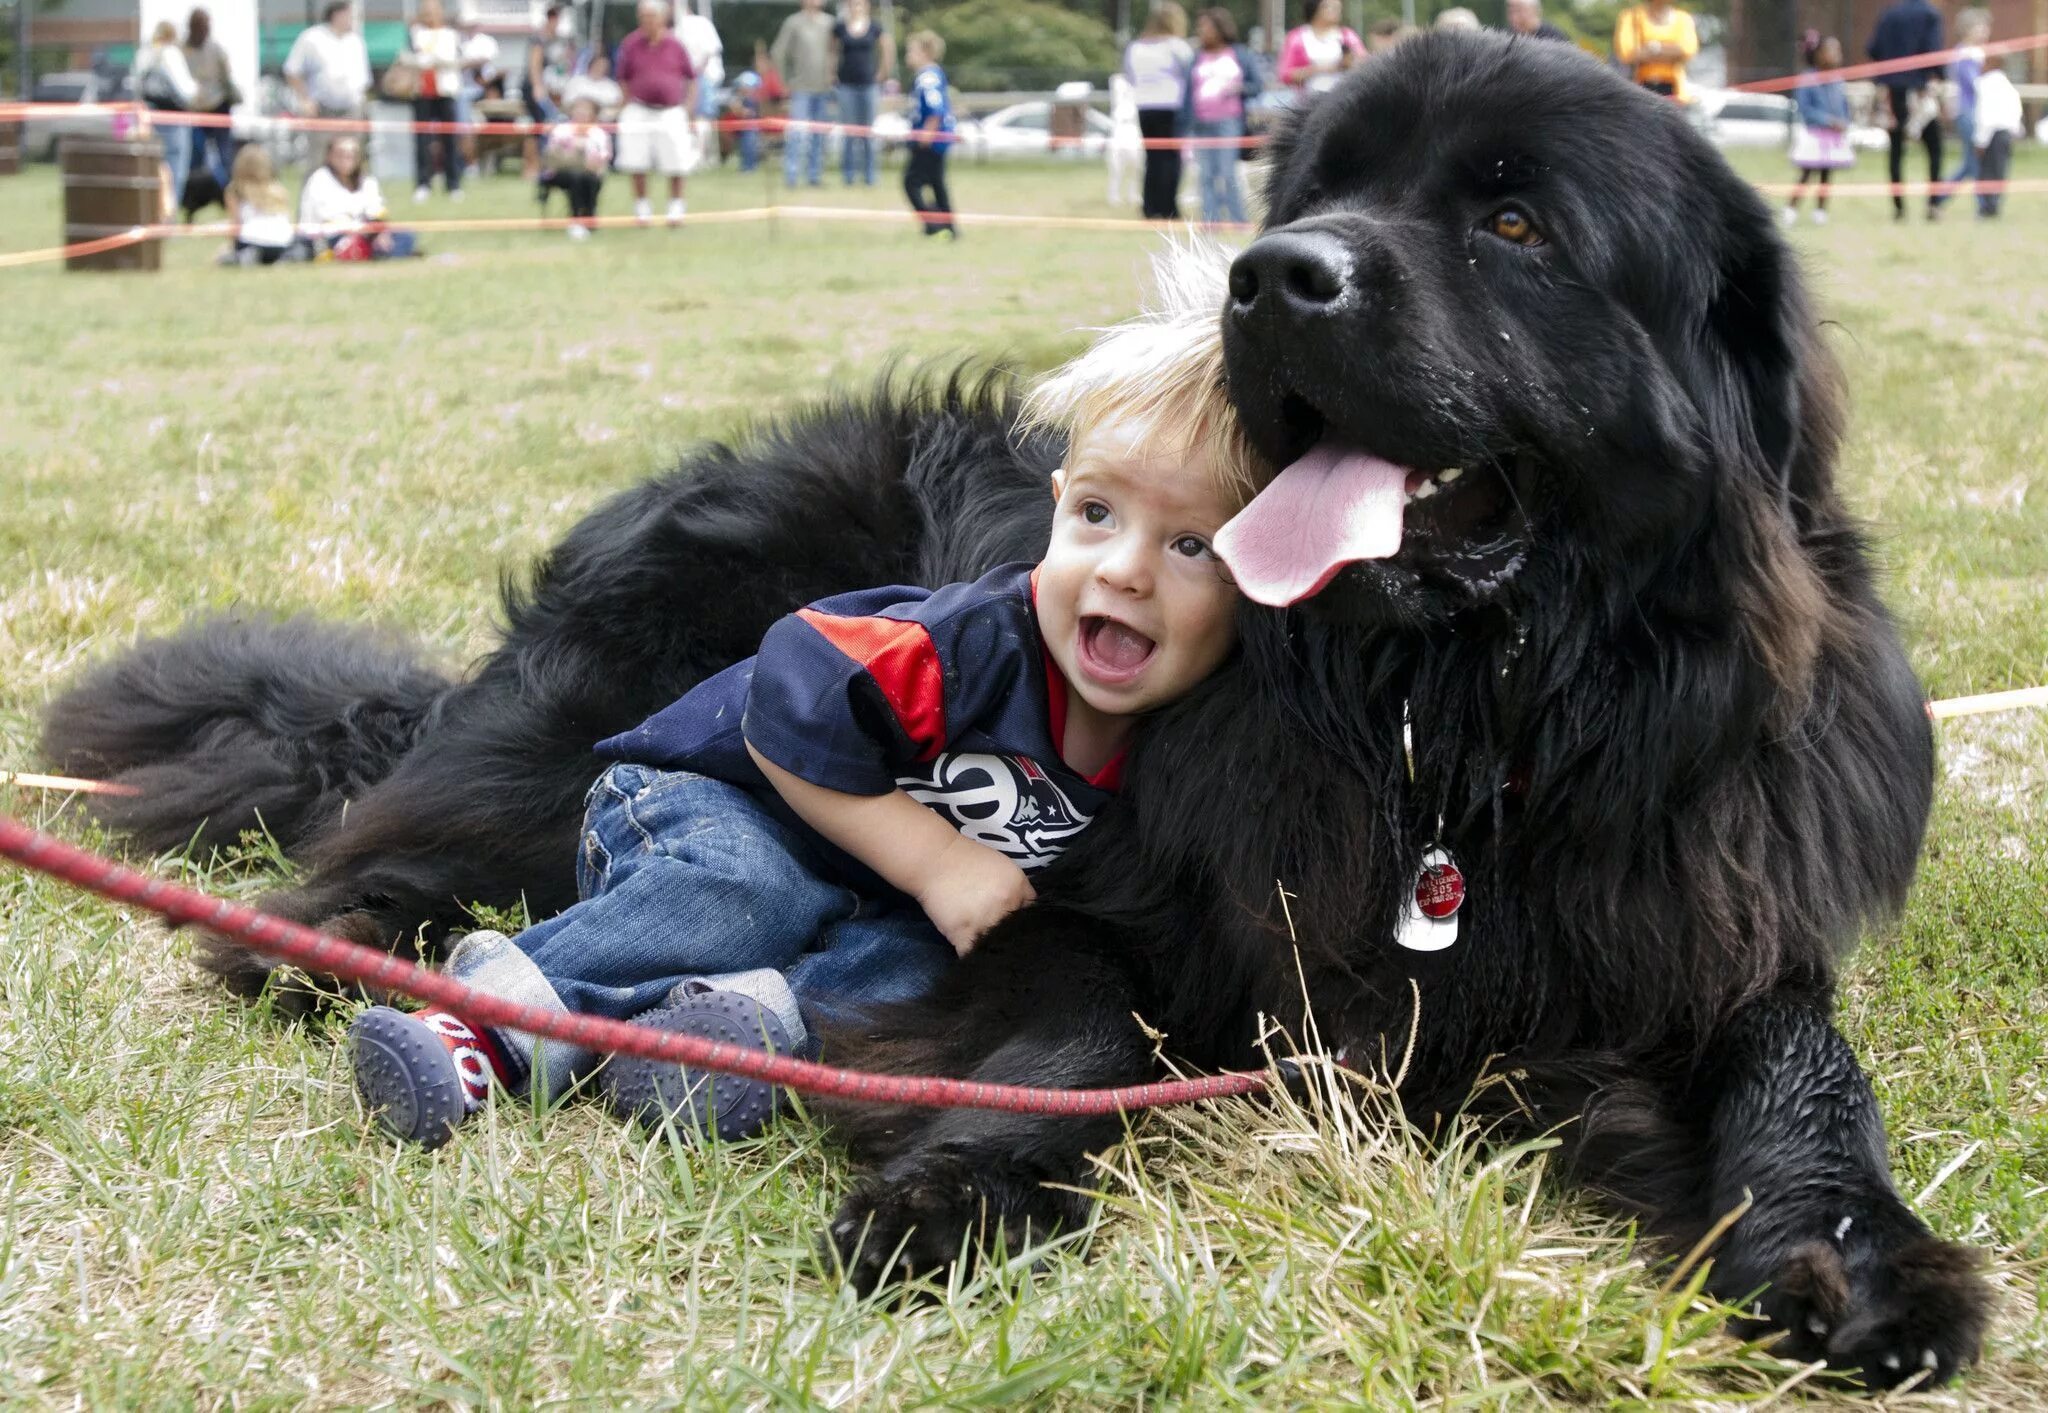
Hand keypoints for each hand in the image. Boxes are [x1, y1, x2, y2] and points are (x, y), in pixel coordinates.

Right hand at [914, 837, 1034, 955]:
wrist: (934, 859)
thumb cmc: (966, 859)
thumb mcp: (1001, 867)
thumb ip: (1016, 889)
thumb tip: (1022, 912)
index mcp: (1018, 887)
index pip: (1033, 915)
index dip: (1025, 923)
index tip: (1018, 928)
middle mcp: (1006, 904)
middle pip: (1016, 933)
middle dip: (1010, 937)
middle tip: (1000, 938)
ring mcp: (985, 920)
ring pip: (997, 946)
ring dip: (992, 949)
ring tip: (987, 949)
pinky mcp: (964, 932)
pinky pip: (972, 954)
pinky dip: (972, 956)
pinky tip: (972, 954)